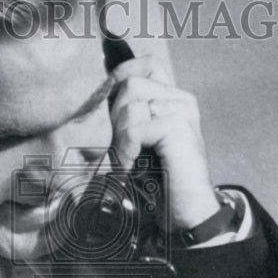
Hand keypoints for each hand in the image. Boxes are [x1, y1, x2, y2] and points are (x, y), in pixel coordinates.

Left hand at [109, 54, 219, 229]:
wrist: (185, 213)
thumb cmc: (156, 182)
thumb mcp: (134, 143)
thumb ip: (123, 118)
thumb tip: (91, 97)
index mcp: (171, 97)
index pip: (143, 64)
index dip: (119, 78)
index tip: (106, 110)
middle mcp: (180, 98)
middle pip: (130, 84)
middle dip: (114, 118)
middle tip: (119, 149)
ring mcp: (183, 110)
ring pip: (130, 104)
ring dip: (119, 136)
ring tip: (124, 160)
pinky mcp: (179, 127)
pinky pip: (135, 129)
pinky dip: (125, 151)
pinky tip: (129, 168)